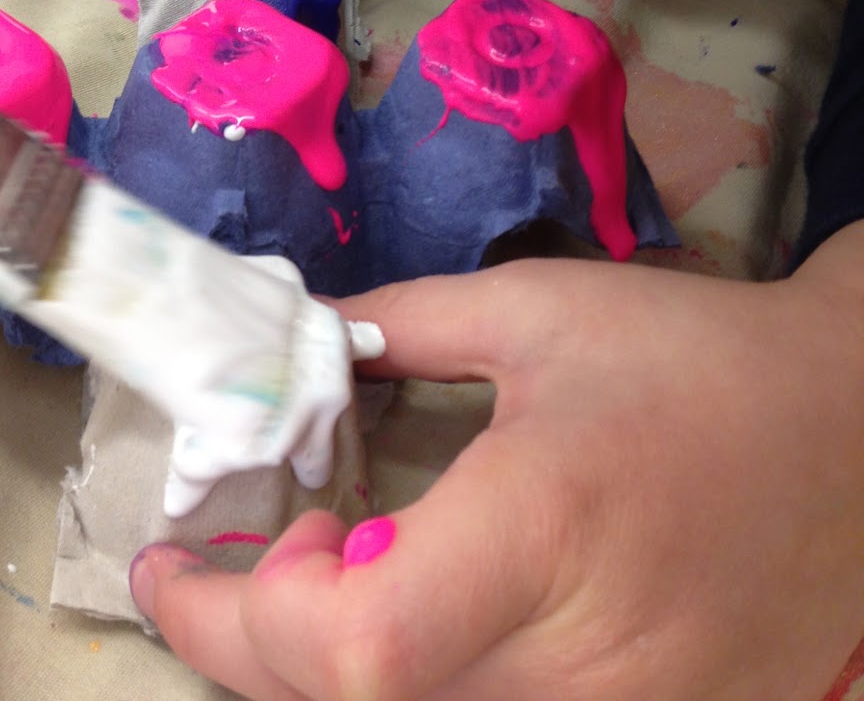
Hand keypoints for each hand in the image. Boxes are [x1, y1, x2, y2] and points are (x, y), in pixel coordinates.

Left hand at [131, 229, 863, 699]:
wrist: (853, 445)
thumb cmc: (696, 361)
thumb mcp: (537, 310)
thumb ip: (392, 326)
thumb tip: (286, 344)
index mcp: (539, 530)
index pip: (353, 648)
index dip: (235, 617)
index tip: (177, 554)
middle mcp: (575, 666)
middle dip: (258, 636)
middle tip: (265, 538)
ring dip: (328, 665)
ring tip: (334, 567)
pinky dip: (413, 682)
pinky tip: (417, 611)